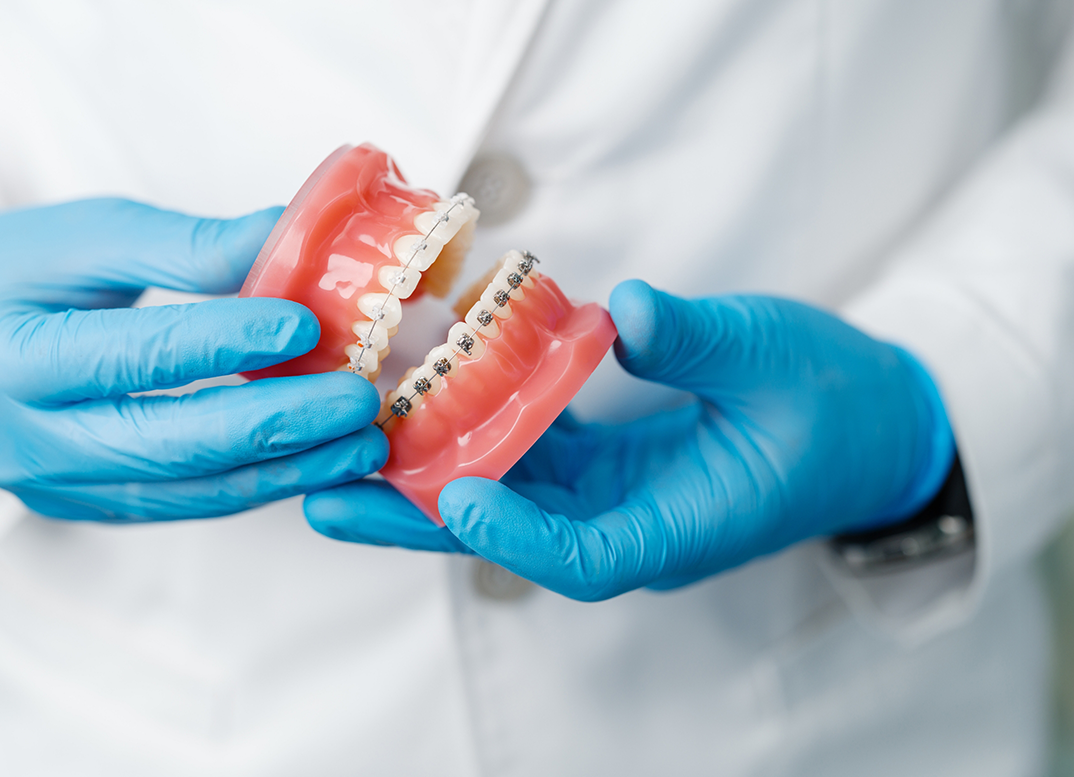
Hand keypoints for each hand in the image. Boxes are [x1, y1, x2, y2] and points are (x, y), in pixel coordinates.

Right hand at [0, 198, 384, 521]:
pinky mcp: (98, 503)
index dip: (224, 342)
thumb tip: (292, 234)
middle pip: (175, 444)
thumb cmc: (9, 275)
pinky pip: (192, 502)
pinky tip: (320, 458)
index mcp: (16, 358)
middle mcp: (35, 441)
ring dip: (288, 469)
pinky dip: (262, 482)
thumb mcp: (84, 240)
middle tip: (357, 400)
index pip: (135, 356)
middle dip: (280, 425)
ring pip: (194, 490)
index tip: (304, 324)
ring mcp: (66, 485)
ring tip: (362, 442)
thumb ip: (186, 245)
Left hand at [305, 280, 953, 599]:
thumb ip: (703, 342)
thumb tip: (625, 312)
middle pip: (512, 537)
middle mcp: (632, 527)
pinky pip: (523, 459)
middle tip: (330, 495)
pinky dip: (469, 433)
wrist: (868, 426)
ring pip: (504, 499)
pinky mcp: (602, 466)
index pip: (586, 559)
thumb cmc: (836, 403)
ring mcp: (612, 499)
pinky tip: (416, 397)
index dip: (515, 538)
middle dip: (420, 518)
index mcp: (682, 528)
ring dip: (424, 476)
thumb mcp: (780, 359)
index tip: (452, 497)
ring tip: (342, 449)